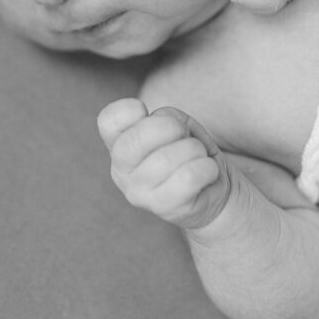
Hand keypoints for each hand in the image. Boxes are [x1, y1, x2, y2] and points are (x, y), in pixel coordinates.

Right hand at [97, 98, 231, 229]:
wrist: (211, 189)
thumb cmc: (187, 151)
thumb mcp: (178, 125)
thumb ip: (168, 117)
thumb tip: (165, 122)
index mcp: (119, 145)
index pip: (108, 122)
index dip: (127, 109)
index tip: (146, 111)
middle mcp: (121, 172)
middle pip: (134, 141)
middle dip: (170, 127)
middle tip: (183, 132)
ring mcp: (139, 194)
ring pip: (166, 159)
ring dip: (194, 149)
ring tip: (198, 155)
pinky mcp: (164, 209)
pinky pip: (188, 178)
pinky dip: (206, 167)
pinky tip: (207, 171)